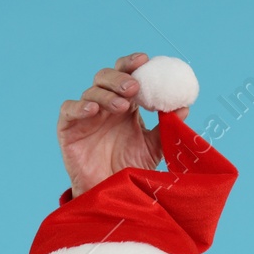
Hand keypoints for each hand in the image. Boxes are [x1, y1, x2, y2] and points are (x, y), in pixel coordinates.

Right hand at [57, 52, 189, 195]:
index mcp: (124, 105)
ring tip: (122, 107)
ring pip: (91, 91)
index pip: (126, 76)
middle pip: (106, 77)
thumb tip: (185, 106)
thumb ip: (166, 127)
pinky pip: (69, 110)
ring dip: (107, 95)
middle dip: (120, 78)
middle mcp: (104, 105)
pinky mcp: (68, 128)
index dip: (132, 64)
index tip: (145, 60)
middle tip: (134, 86)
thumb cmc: (129, 168)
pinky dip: (80, 106)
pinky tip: (93, 110)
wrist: (109, 192)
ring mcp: (85, 115)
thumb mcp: (153, 148)